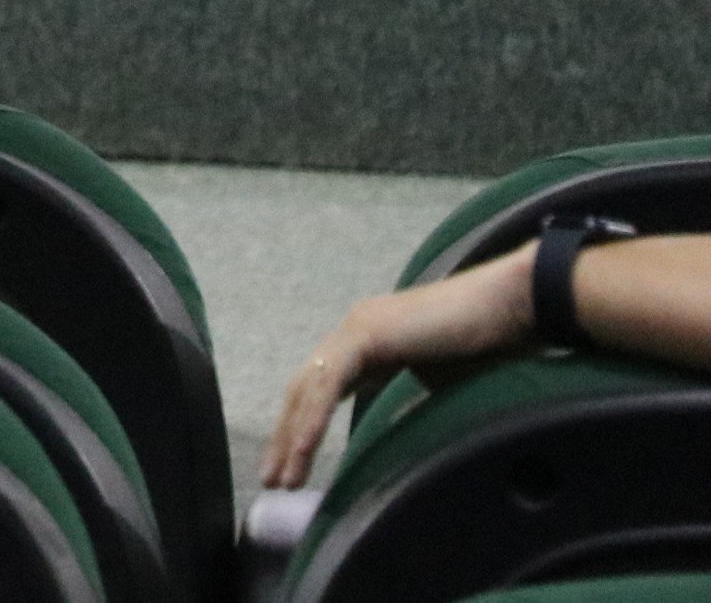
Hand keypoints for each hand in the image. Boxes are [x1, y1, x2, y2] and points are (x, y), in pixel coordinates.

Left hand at [262, 249, 533, 489]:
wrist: (513, 308)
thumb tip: (399, 442)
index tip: (292, 469)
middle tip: (274, 481)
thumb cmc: (489, 346)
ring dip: (293, 436)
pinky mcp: (368, 333)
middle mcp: (353, 334)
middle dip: (286, 437)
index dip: (302, 429)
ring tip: (283, 478)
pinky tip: (304, 448)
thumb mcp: (440, 387)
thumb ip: (410, 405)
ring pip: (309, 389)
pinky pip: (330, 381)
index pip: (319, 392)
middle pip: (303, 391)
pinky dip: (314, 418)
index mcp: (367, 346)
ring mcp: (356, 328)